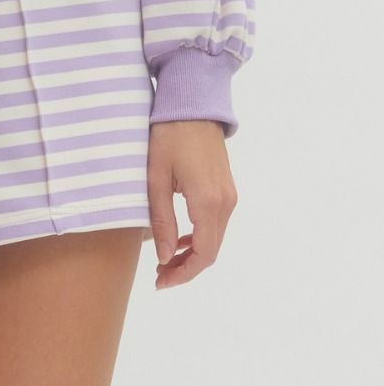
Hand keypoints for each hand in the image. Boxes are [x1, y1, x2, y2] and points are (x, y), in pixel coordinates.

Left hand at [147, 120, 237, 289]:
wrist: (192, 103)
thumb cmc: (168, 136)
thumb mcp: (156, 178)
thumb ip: (162, 220)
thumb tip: (165, 257)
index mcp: (208, 202)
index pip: (203, 254)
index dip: (183, 274)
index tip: (160, 282)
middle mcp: (226, 203)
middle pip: (211, 251)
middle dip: (186, 268)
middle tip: (159, 275)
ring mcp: (229, 195)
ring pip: (214, 238)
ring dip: (192, 253)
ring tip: (165, 259)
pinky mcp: (226, 188)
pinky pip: (216, 223)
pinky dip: (199, 236)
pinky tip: (179, 237)